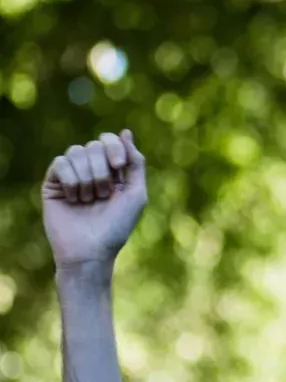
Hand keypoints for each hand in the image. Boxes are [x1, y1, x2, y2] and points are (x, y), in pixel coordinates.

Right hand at [42, 130, 147, 267]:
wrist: (90, 250)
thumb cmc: (116, 226)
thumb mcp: (136, 193)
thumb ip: (135, 162)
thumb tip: (125, 132)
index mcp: (113, 171)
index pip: (110, 140)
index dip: (114, 147)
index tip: (118, 166)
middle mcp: (92, 170)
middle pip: (94, 145)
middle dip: (102, 169)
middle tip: (103, 194)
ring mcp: (71, 176)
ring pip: (77, 151)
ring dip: (88, 177)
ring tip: (89, 200)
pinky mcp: (53, 183)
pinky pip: (60, 163)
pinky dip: (71, 180)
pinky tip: (74, 198)